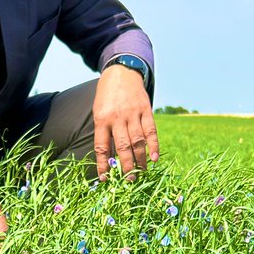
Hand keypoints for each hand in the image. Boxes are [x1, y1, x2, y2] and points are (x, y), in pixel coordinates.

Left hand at [92, 65, 159, 179]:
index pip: (102, 146)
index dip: (103, 164)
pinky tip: (154, 158)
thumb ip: (103, 132)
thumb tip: (108, 158)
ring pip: (138, 141)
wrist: (121, 72)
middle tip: (129, 181)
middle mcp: (118, 117)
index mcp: (102, 119)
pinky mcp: (146, 110)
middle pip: (123, 146)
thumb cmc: (107, 96)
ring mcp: (133, 113)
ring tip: (141, 173)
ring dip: (140, 159)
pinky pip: (151, 131)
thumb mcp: (98, 111)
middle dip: (126, 166)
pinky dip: (154, 145)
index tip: (105, 178)